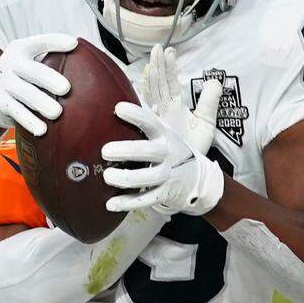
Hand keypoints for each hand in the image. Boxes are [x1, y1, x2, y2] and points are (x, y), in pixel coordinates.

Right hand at [0, 34, 76, 135]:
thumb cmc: (27, 77)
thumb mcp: (33, 63)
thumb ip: (54, 60)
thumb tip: (96, 61)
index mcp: (21, 49)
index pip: (38, 42)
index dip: (54, 42)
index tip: (73, 44)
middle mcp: (9, 63)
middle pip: (31, 70)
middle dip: (49, 79)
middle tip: (66, 89)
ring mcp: (3, 82)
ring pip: (24, 93)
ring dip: (41, 103)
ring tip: (57, 113)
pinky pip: (16, 112)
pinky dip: (30, 121)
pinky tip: (42, 130)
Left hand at [101, 99, 224, 216]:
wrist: (199, 179)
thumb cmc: (172, 150)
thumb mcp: (166, 132)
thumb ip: (148, 119)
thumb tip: (121, 98)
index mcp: (165, 135)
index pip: (150, 122)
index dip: (135, 115)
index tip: (117, 108)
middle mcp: (167, 153)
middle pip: (147, 151)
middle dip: (126, 150)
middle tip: (105, 151)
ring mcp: (167, 175)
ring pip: (146, 178)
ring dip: (125, 178)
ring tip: (107, 176)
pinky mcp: (163, 193)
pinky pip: (145, 199)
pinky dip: (127, 203)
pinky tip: (110, 204)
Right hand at [140, 44, 221, 152]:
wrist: (189, 171)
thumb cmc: (195, 148)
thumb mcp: (207, 122)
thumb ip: (210, 102)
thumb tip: (216, 81)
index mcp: (175, 106)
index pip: (171, 82)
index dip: (170, 67)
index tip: (169, 51)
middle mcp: (164, 110)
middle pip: (160, 84)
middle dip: (159, 66)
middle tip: (158, 48)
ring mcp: (158, 119)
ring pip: (153, 94)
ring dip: (153, 77)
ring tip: (153, 60)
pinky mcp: (154, 130)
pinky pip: (148, 110)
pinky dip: (146, 96)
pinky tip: (143, 84)